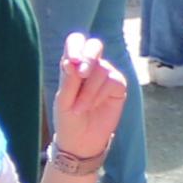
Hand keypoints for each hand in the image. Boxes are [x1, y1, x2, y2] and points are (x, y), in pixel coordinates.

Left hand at [46, 35, 126, 161]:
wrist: (81, 141)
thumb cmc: (68, 119)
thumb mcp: (63, 100)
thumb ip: (69, 80)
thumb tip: (73, 62)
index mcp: (74, 64)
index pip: (76, 42)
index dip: (76, 46)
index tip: (73, 61)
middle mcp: (91, 66)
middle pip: (95, 45)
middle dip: (89, 58)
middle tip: (82, 74)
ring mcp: (106, 75)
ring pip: (102, 69)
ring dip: (89, 89)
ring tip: (80, 107)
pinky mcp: (118, 87)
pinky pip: (113, 81)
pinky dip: (100, 93)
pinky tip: (93, 105)